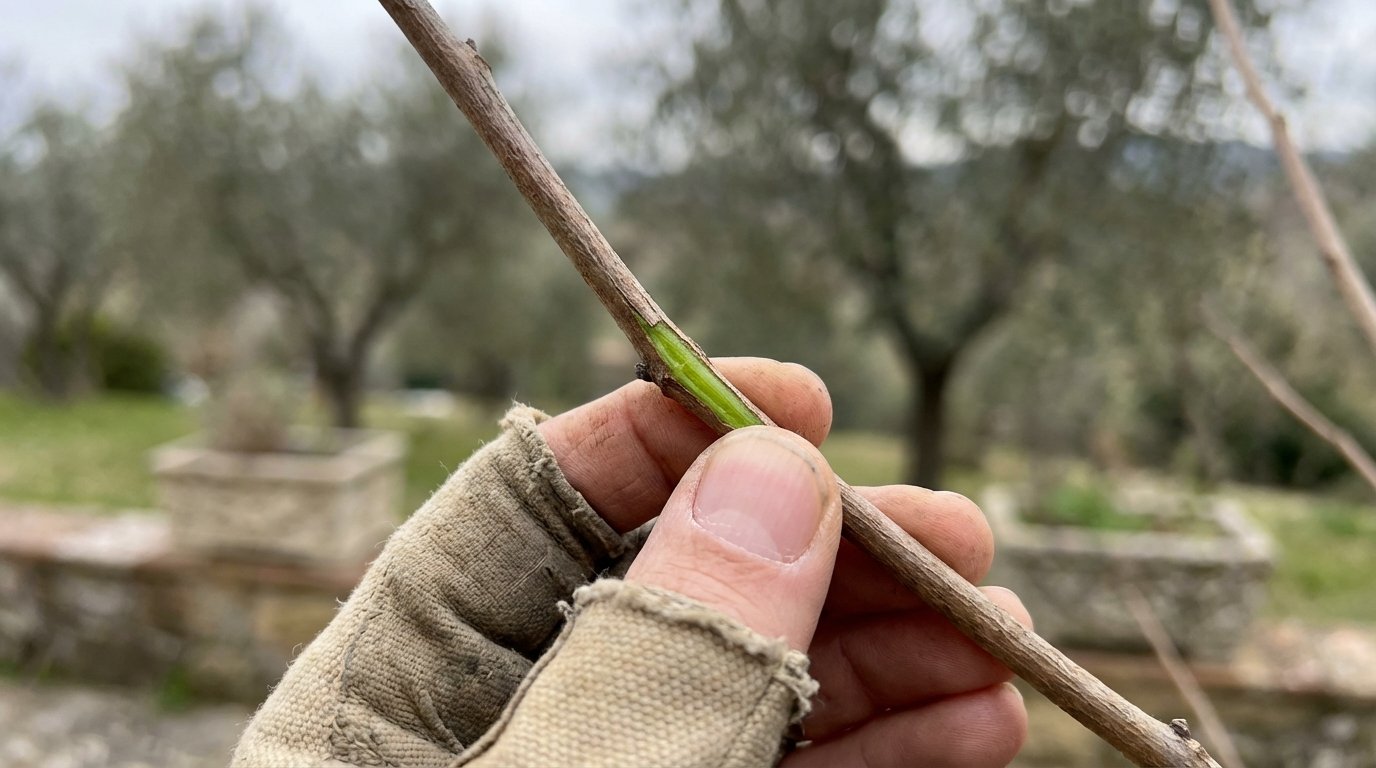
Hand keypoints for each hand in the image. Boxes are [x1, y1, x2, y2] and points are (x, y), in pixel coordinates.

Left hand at [541, 357, 1029, 766]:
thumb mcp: (611, 757)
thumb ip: (685, 627)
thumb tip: (773, 466)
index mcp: (444, 659)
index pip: (540, 493)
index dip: (673, 425)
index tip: (807, 399)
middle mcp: (532, 700)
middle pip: (688, 576)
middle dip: (836, 550)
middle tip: (958, 536)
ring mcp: (620, 757)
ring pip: (757, 675)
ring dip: (892, 651)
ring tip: (997, 631)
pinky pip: (790, 765)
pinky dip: (885, 744)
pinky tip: (976, 719)